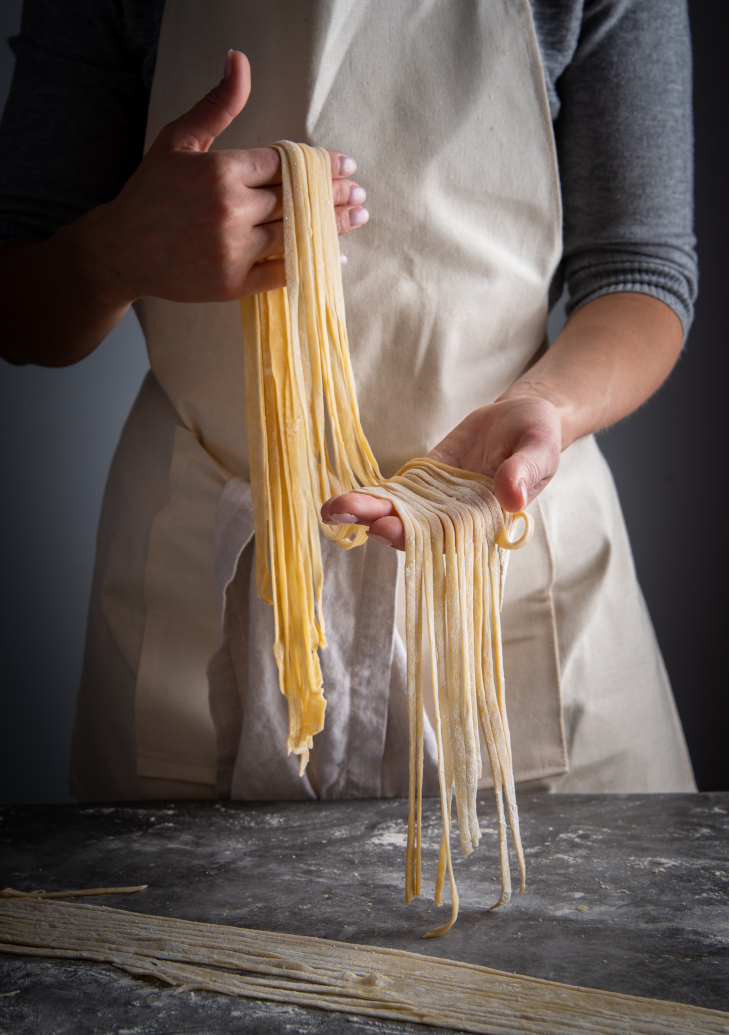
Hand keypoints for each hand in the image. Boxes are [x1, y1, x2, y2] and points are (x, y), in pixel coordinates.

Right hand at [75, 50, 366, 306]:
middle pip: (298, 199)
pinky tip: (336, 257)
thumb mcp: (179, 139)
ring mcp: (233, 249)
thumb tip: (240, 59)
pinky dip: (312, 264)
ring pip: (296, 234)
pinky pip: (283, 272)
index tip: (347, 165)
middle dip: (335, 194)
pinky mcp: (232, 283)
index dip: (321, 164)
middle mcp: (231, 209)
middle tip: (361, 192)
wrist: (121, 250)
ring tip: (358, 217)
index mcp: (221, 170)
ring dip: (334, 226)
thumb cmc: (151, 192)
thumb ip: (217, 105)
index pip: (286, 165)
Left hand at [321, 395, 561, 550]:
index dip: (416, 539)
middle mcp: (457, 518)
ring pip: (398, 512)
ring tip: (330, 507)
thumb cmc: (538, 435)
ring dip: (365, 511)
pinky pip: (394, 492)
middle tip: (346, 513)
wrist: (523, 417)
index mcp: (487, 520)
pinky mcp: (423, 480)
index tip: (388, 530)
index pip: (447, 539)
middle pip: (413, 529)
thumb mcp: (539, 447)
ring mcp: (436, 499)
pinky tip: (337, 499)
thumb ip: (525, 470)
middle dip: (378, 522)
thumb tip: (512, 497)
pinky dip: (370, 495)